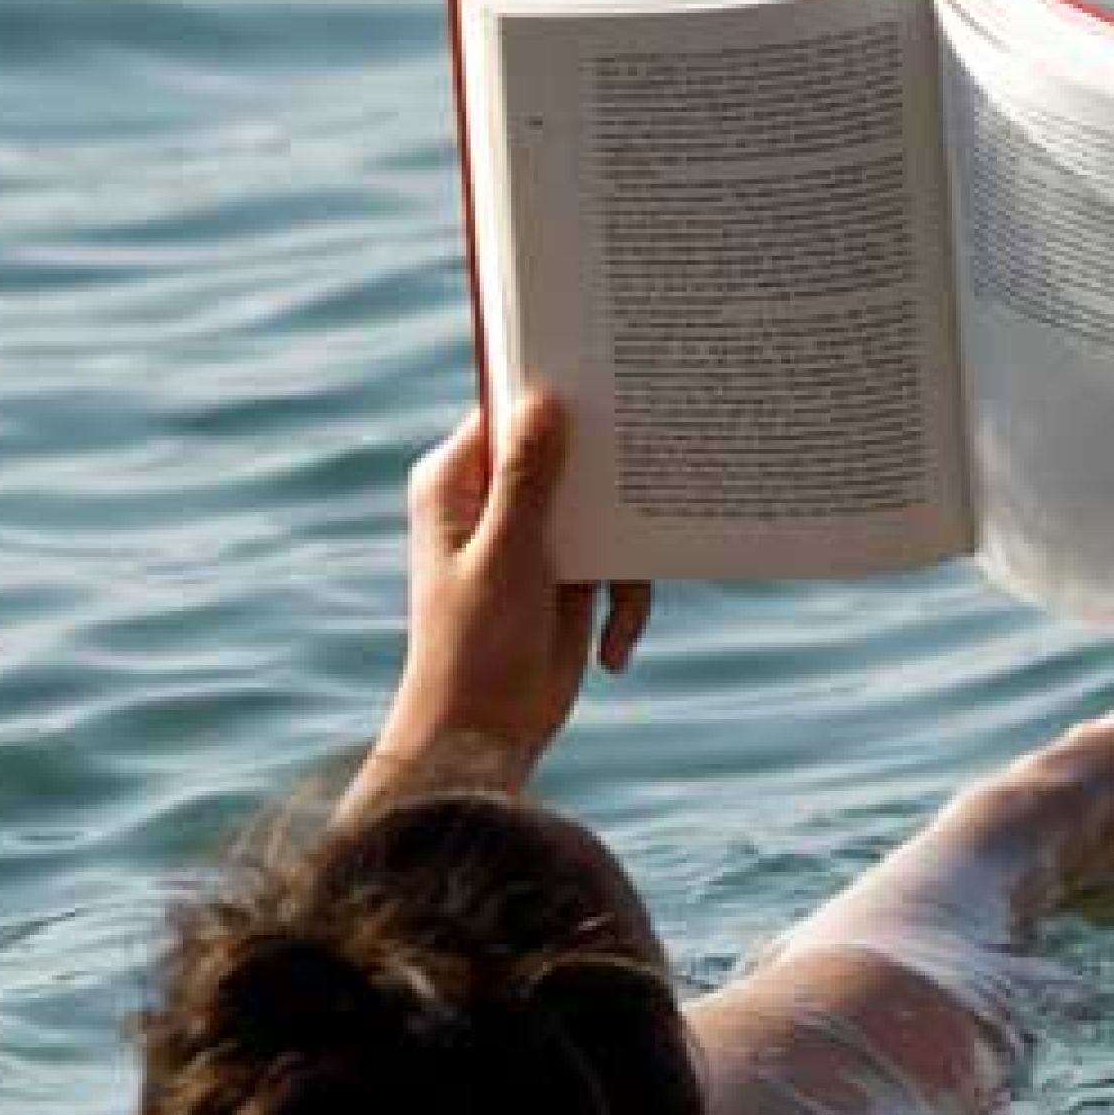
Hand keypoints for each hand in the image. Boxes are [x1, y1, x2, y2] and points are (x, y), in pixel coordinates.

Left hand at [373, 392, 650, 798]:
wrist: (484, 735)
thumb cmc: (474, 647)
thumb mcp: (504, 557)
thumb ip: (527, 480)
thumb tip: (545, 401)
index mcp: (458, 482)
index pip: (512, 412)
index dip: (558, 393)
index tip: (608, 379)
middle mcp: (495, 501)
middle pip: (569, 455)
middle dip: (611, 475)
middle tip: (655, 466)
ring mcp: (535, 536)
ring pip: (604, 510)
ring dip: (626, 556)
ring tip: (624, 598)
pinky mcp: (569, 575)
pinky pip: (617, 563)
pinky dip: (626, 604)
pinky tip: (612, 651)